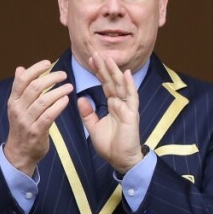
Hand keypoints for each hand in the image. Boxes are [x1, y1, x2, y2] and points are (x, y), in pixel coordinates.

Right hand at [4, 60, 72, 175]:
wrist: (19, 153)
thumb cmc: (22, 126)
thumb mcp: (17, 107)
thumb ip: (20, 88)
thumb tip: (20, 68)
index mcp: (13, 101)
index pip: (22, 80)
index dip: (35, 69)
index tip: (48, 63)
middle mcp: (18, 109)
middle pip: (35, 88)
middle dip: (51, 78)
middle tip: (63, 74)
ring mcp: (27, 121)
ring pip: (43, 100)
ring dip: (58, 91)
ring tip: (69, 86)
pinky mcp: (37, 131)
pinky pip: (49, 115)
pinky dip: (59, 105)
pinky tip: (66, 100)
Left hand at [78, 52, 143, 172]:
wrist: (120, 160)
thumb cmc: (110, 146)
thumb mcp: (93, 127)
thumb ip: (87, 113)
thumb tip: (80, 98)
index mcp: (112, 106)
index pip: (105, 85)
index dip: (99, 72)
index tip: (91, 60)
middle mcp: (121, 104)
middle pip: (112, 82)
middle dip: (104, 67)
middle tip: (96, 53)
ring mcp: (127, 108)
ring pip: (121, 86)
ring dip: (115, 71)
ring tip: (108, 58)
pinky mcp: (132, 115)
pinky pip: (131, 97)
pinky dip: (129, 85)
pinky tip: (126, 73)